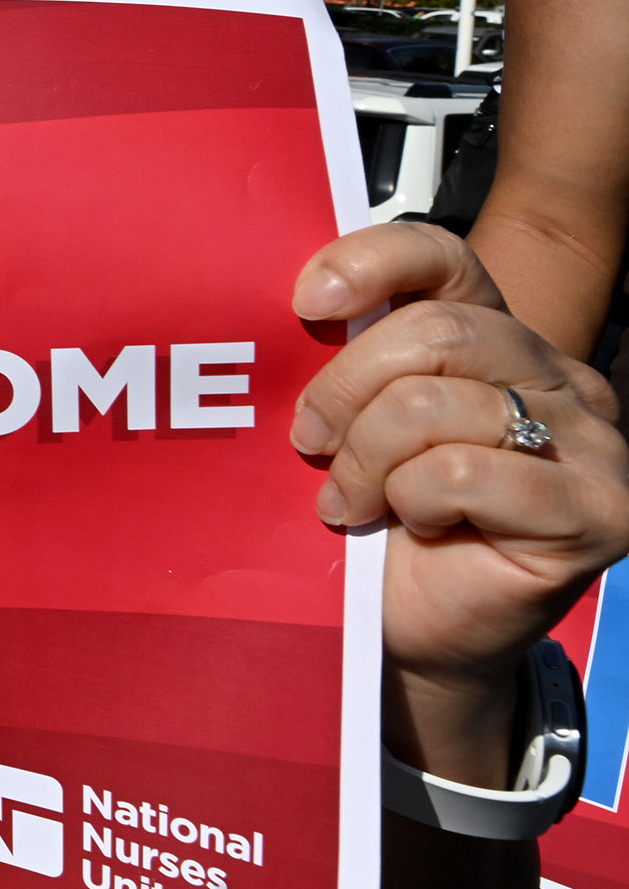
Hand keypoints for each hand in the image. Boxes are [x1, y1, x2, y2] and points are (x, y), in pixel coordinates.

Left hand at [290, 225, 628, 775]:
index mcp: (499, 337)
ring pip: (438, 403)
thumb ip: (344, 357)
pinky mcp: (598, 509)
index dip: (370, 263)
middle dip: (346, 387)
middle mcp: (560, 376)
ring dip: (368, 457)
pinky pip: (463, 472)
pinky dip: (411, 499)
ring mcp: (591, 442)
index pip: (443, 259)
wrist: (412, 629)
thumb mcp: (350, 420)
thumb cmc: (379, 521)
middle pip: (436, 331)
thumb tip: (290, 305)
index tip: (306, 304)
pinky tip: (409, 523)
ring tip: (350, 498)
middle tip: (310, 440)